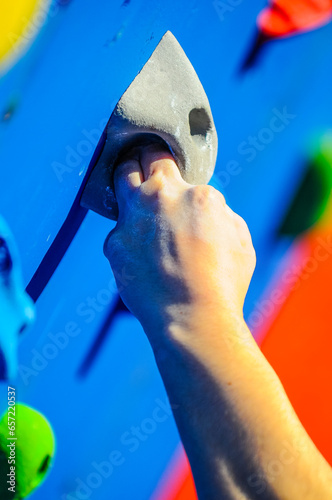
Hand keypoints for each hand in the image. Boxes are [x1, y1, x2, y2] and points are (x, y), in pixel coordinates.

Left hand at [104, 144, 255, 337]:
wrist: (192, 319)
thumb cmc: (223, 283)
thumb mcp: (238, 237)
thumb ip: (217, 210)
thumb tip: (201, 205)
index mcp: (195, 194)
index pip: (172, 162)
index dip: (171, 164)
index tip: (171, 172)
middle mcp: (159, 197)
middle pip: (139, 158)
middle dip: (142, 157)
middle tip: (145, 164)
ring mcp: (131, 220)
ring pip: (121, 182)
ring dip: (127, 180)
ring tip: (136, 194)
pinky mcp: (114, 245)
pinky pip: (118, 230)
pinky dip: (127, 234)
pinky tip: (139, 251)